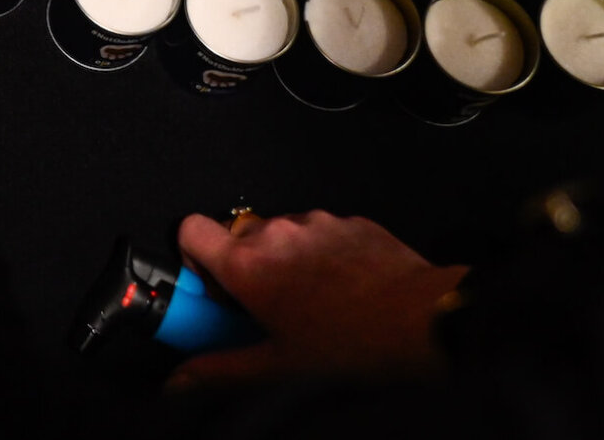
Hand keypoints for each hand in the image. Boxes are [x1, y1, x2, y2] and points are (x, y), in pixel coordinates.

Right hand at [169, 211, 467, 387]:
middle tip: (266, 305)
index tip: (212, 285)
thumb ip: (221, 370)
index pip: (190, 229)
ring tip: (313, 299)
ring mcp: (315, 222)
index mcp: (248, 265)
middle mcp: (276, 232)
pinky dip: (322, 253)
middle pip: (238, 236)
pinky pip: (320, 230)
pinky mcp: (349, 221)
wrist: (422, 321)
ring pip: (281, 232)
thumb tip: (180, 382)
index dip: (193, 255)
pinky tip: (343, 287)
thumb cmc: (351, 344)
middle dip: (245, 266)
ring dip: (285, 257)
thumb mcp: (279, 366)